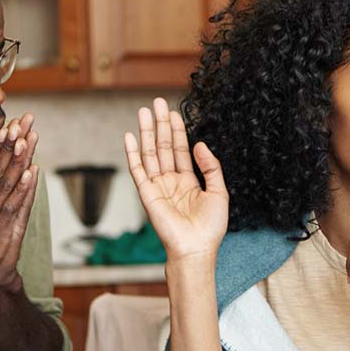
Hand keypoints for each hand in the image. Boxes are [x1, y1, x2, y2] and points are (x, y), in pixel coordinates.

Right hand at [124, 98, 227, 260]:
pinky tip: (130, 136)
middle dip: (160, 124)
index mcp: (188, 182)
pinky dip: (132, 153)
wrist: (196, 248)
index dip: (177, 131)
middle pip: (164, 147)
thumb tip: (199, 144)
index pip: (180, 150)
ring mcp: (158, 187)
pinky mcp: (147, 194)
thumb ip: (210, 167)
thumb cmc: (210, 227)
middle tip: (156, 102)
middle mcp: (171, 181)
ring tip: (144, 111)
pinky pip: (137, 170)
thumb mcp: (219, 192)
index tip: (173, 112)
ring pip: (150, 153)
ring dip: (147, 132)